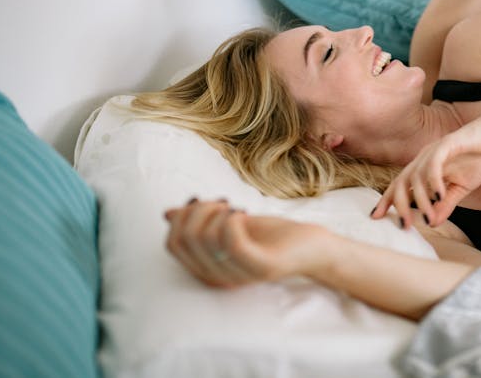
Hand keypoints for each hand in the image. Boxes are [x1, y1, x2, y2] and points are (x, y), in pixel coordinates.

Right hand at [164, 198, 328, 286]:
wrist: (312, 247)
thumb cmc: (271, 236)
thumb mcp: (230, 224)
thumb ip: (201, 221)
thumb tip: (169, 213)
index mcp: (207, 269)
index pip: (174, 244)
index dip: (182, 217)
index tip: (204, 202)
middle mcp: (218, 277)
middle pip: (185, 240)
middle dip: (198, 211)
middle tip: (224, 203)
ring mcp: (239, 275)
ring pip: (205, 239)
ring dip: (217, 212)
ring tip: (237, 208)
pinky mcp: (261, 268)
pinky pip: (232, 243)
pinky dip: (232, 220)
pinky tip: (243, 213)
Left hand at [372, 119, 480, 228]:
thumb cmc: (477, 159)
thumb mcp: (460, 189)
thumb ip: (445, 205)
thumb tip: (432, 223)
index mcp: (423, 168)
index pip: (399, 185)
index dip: (386, 201)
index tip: (376, 218)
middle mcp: (423, 159)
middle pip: (401, 183)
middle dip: (399, 206)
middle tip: (405, 226)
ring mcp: (433, 151)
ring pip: (416, 177)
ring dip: (420, 200)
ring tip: (428, 217)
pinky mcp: (447, 144)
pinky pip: (433, 164)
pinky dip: (434, 181)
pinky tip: (440, 195)